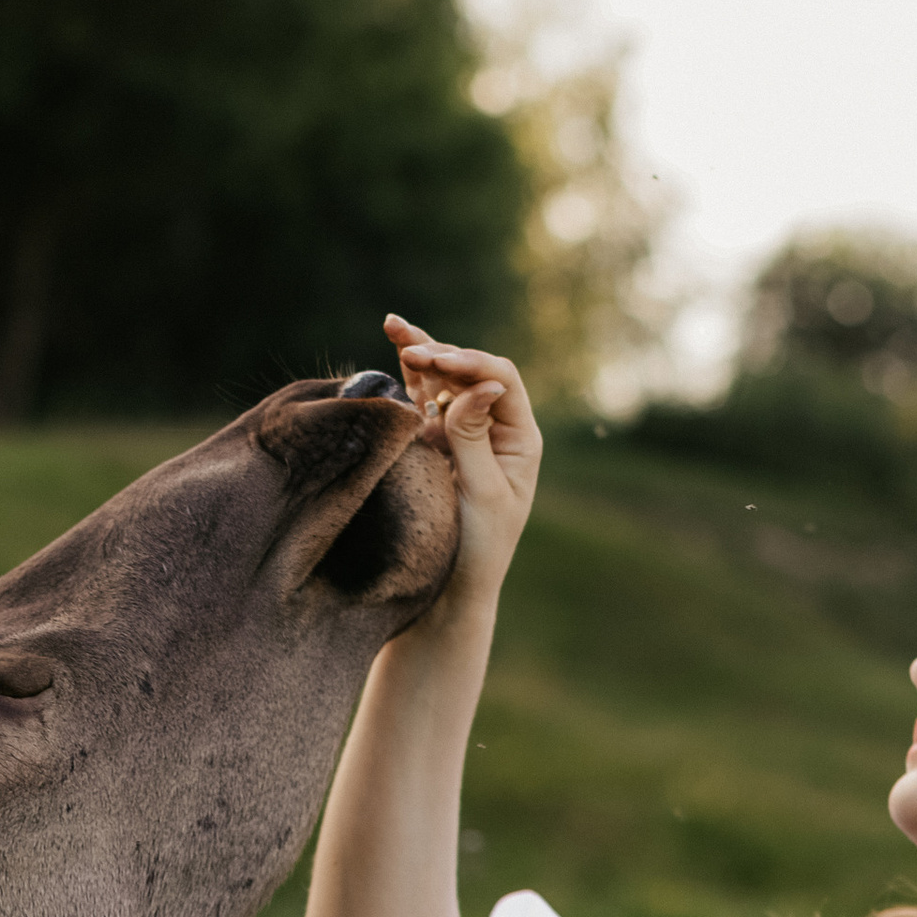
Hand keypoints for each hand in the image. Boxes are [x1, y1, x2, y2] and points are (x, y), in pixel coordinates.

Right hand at [382, 316, 541, 610]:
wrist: (449, 592)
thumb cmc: (476, 549)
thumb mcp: (482, 494)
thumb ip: (473, 437)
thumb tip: (481, 384)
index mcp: (521, 439)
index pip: (501, 381)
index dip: (470, 364)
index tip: (437, 361)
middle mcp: (495, 429)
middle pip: (471, 373)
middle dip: (440, 354)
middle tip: (407, 347)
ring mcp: (463, 434)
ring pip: (444, 382)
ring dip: (421, 353)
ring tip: (395, 325)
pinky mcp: (434, 445)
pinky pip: (423, 401)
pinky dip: (408, 376)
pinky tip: (396, 349)